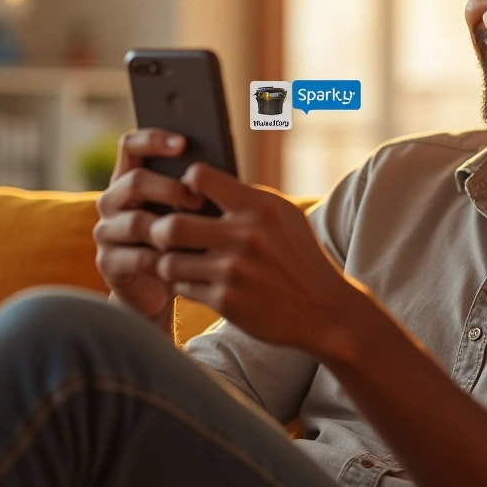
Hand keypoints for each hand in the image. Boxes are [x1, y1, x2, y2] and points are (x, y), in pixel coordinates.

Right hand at [93, 129, 205, 332]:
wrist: (169, 286)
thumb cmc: (187, 239)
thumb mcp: (194, 211)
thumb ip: (197, 189)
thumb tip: (222, 172)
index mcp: (131, 178)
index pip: (131, 145)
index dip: (153, 140)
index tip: (183, 142)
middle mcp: (113, 200)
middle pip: (134, 181)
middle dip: (169, 188)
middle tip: (197, 199)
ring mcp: (107, 232)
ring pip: (135, 222)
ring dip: (169, 227)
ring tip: (198, 233)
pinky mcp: (109, 263)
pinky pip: (136, 258)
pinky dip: (165, 259)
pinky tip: (187, 261)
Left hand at [145, 162, 363, 356]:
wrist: (326, 310)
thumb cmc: (299, 258)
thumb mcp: (285, 217)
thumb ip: (247, 200)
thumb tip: (197, 186)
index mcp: (260, 205)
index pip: (198, 177)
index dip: (184, 187)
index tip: (188, 199)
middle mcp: (247, 235)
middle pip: (171, 225)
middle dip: (160, 231)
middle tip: (166, 236)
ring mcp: (235, 270)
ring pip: (169, 262)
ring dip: (169, 263)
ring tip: (180, 262)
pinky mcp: (228, 301)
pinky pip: (183, 288)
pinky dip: (186, 286)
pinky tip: (200, 284)